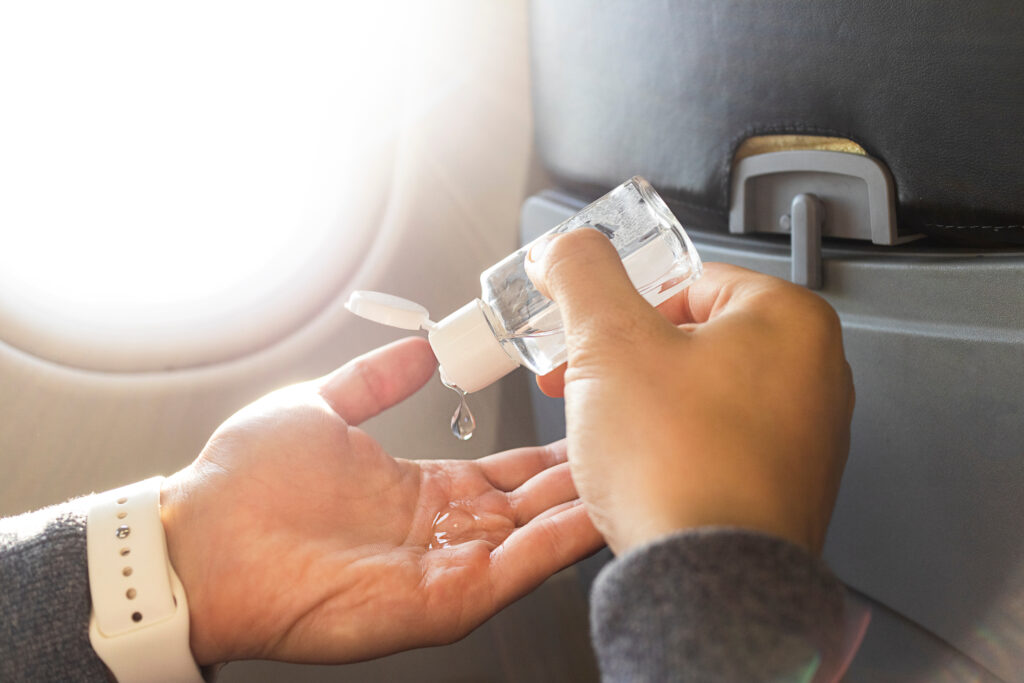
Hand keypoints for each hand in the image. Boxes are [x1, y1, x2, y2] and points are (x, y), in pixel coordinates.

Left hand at [159, 337, 600, 664]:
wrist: (200, 541)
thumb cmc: (243, 482)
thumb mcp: (318, 407)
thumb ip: (373, 382)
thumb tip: (416, 351)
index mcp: (420, 488)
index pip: (506, 471)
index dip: (549, 450)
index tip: (589, 420)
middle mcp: (441, 530)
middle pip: (533, 504)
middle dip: (582, 475)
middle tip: (633, 442)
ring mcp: (446, 567)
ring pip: (536, 536)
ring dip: (584, 505)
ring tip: (634, 473)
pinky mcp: (442, 601)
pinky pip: (515, 571)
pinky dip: (561, 545)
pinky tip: (599, 514)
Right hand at [525, 229, 853, 556]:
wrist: (707, 585)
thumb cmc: (680, 469)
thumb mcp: (608, 343)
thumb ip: (583, 274)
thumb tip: (569, 246)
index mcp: (791, 321)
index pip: (686, 281)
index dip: (617, 307)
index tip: (582, 330)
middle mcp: (814, 375)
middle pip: (691, 339)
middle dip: (622, 359)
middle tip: (580, 381)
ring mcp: (804, 437)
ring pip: (700, 394)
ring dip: (641, 404)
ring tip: (605, 430)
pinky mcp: (783, 486)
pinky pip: (716, 445)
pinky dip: (672, 448)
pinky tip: (640, 470)